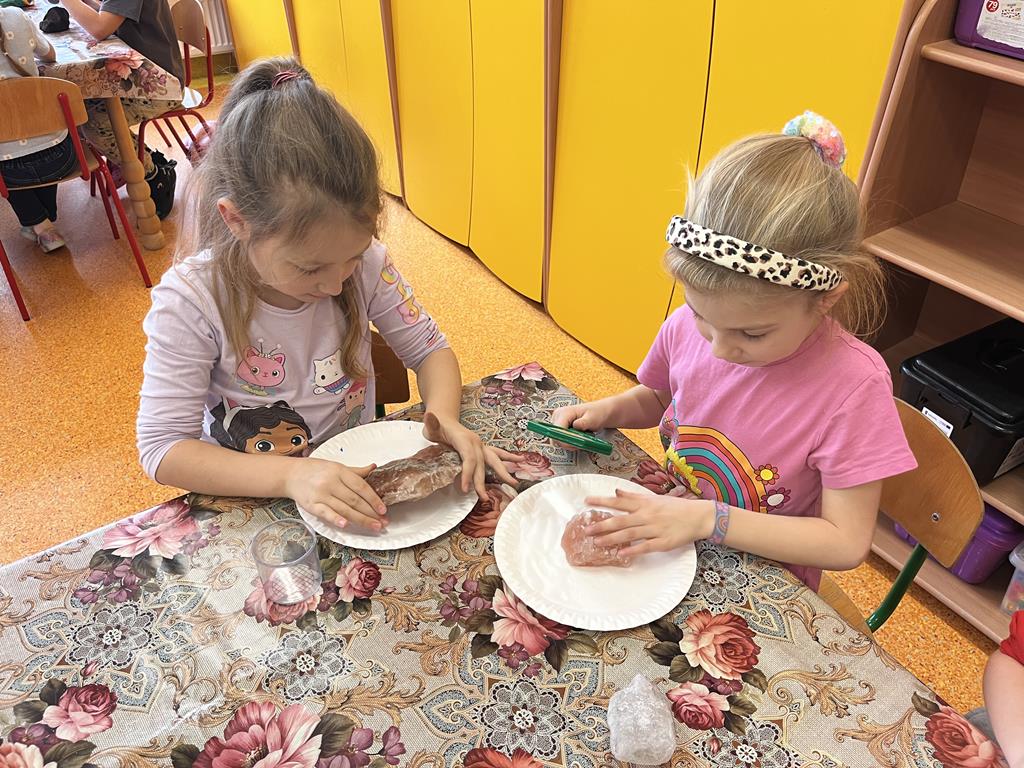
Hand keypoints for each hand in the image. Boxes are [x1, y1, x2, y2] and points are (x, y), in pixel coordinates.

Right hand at [284, 458, 386, 530]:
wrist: (290, 474)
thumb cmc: (315, 470)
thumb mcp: (337, 466)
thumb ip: (356, 471)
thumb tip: (374, 467)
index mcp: (339, 471)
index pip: (361, 486)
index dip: (374, 499)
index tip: (384, 509)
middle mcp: (331, 482)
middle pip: (355, 500)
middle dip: (371, 513)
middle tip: (383, 522)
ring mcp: (321, 494)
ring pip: (344, 509)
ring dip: (361, 520)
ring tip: (374, 526)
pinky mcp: (311, 505)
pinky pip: (325, 513)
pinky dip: (336, 519)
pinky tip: (346, 525)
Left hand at [423, 412, 517, 498]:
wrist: (444, 419)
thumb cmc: (437, 425)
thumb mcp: (431, 425)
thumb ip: (431, 422)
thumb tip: (430, 417)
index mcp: (464, 439)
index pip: (468, 459)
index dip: (467, 473)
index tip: (464, 488)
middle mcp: (475, 443)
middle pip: (482, 464)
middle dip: (483, 481)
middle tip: (483, 497)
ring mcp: (480, 445)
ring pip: (494, 460)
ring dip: (502, 472)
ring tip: (512, 483)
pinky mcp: (482, 449)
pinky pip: (497, 454)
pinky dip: (508, 458)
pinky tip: (520, 460)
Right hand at [549, 401, 608, 448]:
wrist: (599, 412)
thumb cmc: (596, 414)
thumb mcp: (592, 418)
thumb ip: (583, 423)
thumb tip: (575, 426)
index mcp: (563, 413)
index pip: (557, 431)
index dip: (565, 439)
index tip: (578, 443)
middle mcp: (557, 417)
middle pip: (556, 437)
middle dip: (569, 443)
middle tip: (582, 442)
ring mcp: (557, 423)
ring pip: (558, 441)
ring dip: (571, 443)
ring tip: (582, 437)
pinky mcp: (560, 428)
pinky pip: (561, 440)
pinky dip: (570, 442)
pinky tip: (579, 438)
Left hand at [583, 489, 712, 557]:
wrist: (698, 516)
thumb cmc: (674, 507)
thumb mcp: (653, 499)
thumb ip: (633, 497)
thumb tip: (616, 492)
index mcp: (644, 504)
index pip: (619, 502)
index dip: (602, 502)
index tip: (586, 501)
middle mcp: (647, 516)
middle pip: (621, 520)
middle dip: (602, 524)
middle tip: (586, 529)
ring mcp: (655, 529)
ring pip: (630, 534)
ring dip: (613, 538)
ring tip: (597, 542)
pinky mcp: (663, 542)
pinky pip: (646, 547)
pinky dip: (634, 550)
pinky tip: (622, 554)